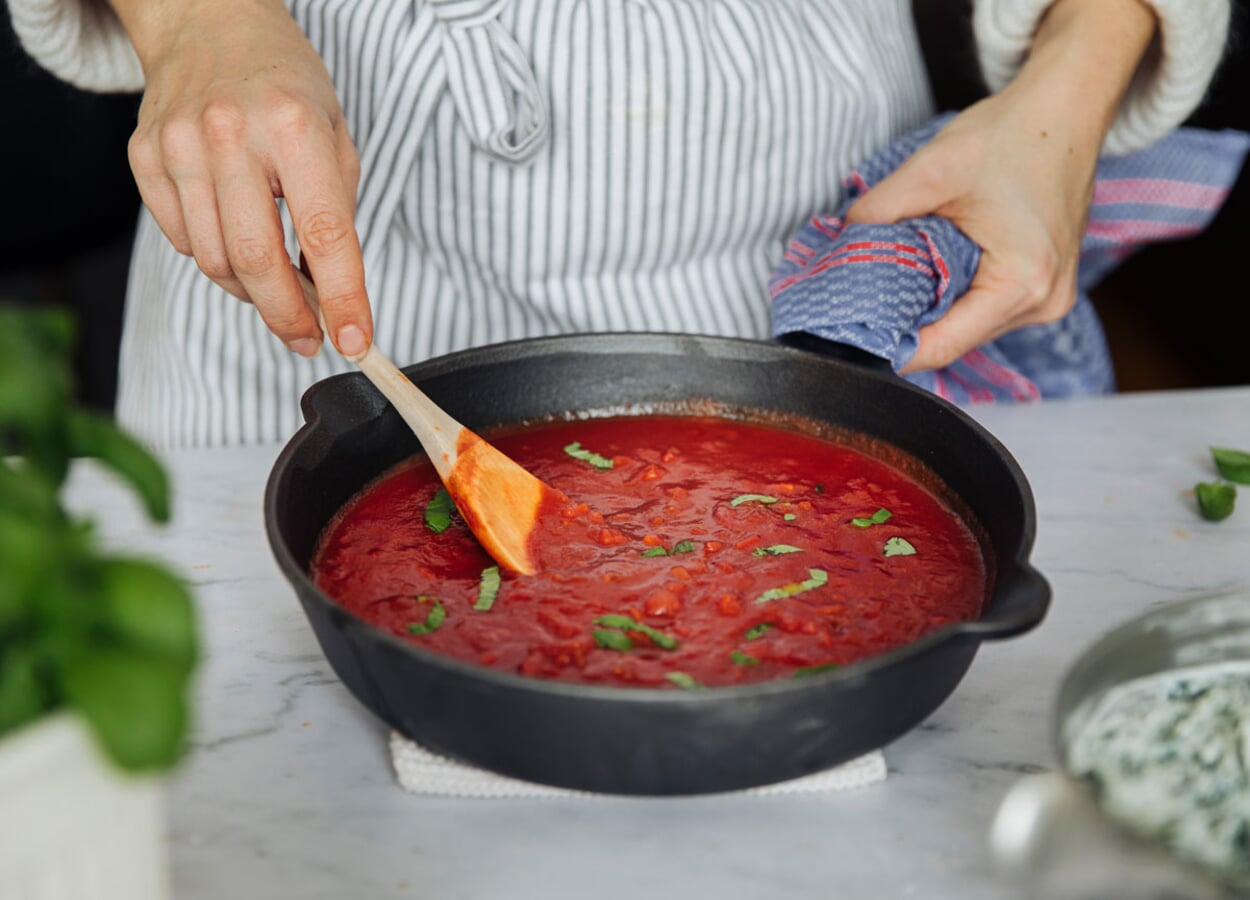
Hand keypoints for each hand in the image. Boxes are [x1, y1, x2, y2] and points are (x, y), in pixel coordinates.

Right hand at [117, 0, 369, 357]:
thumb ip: (337, 216)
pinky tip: (234, 230)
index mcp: (293, 125)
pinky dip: (214, 254)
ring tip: (276, 278)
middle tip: (308, 338)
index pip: (324, 234)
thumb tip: (329, 297)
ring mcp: (178, 144)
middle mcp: (229, 133)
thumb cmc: (284, 86)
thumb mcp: (335, 136)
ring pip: (214, 260)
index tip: (354, 342)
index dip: (341, 299)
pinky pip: (182, 240)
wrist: (209, 23)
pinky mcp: (144, 155)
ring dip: (251, 289)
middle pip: (255, 260)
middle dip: (287, 315)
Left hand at [847, 0, 1154, 373]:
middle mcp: (1043, 303)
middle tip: (862, 302)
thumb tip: (836, 247)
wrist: (1067, 109)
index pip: (942, 346)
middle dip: (907, 323)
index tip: (850, 338)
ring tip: (900, 278)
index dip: (891, 347)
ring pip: (967, 327)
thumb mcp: (931, 170)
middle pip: (953, 340)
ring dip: (931, 308)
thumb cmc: (1014, 133)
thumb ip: (877, 213)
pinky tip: (935, 269)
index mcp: (1023, 282)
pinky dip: (955, 295)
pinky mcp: (1044, 288)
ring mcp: (1048, 300)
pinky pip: (985, 309)